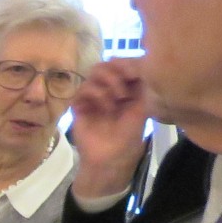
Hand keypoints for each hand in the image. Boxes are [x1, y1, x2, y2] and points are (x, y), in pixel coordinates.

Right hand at [68, 59, 152, 198]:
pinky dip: (96, 93)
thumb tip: (140, 64)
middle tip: (126, 84)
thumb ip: (142, 86)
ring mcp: (92, 97)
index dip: (127, 64)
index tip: (135, 71)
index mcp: (123, 88)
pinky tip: (106, 107)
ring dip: (108, 81)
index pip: (122, 66)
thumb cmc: (129, 137)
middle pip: (105, 65)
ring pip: (93, 73)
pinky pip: (82, 89)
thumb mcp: (142, 109)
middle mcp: (106, 89)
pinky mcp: (79, 105)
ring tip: (118, 97)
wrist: (111, 158)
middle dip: (117, 71)